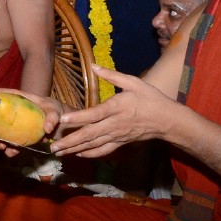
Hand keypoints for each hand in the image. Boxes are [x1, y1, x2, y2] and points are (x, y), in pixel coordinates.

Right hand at [0, 88, 62, 157]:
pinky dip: (8, 150)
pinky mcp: (18, 139)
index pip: (0, 94)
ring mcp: (13, 127)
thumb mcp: (54, 110)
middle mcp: (11, 114)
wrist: (61, 126)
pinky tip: (12, 152)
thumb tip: (47, 128)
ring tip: (0, 146)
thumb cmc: (54, 111)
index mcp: (17, 100)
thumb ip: (52, 117)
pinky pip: (9, 146)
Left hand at [52, 65, 176, 158]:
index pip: (94, 114)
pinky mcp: (120, 142)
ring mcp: (117, 136)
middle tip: (53, 146)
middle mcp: (115, 124)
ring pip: (93, 145)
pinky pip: (103, 151)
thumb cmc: (151, 98)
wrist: (167, 120)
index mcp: (117, 107)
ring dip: (75, 149)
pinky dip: (89, 154)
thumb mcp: (133, 82)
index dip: (78, 117)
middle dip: (69, 141)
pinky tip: (78, 154)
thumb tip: (93, 66)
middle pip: (89, 134)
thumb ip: (111, 75)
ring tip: (59, 152)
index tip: (62, 119)